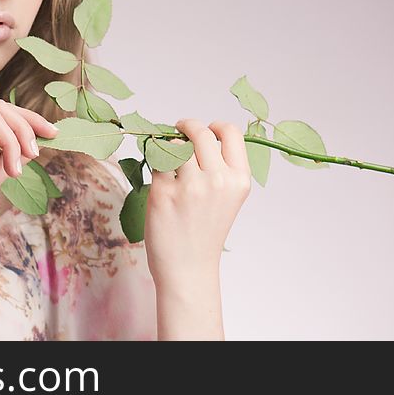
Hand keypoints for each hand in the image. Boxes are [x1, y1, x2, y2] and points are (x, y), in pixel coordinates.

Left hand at [144, 118, 251, 289]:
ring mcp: (190, 187)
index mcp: (239, 180)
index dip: (214, 126)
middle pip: (199, 133)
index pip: (230, 132)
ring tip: (166, 158)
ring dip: (167, 145)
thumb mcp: (228, 197)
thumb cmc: (205, 230)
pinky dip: (154, 164)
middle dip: (186, 127)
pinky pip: (154, 162)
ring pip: (174, 144)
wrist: (188, 268)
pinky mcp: (162, 194)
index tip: (203, 129)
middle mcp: (218, 181)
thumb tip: (193, 132)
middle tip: (176, 132)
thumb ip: (220, 166)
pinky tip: (159, 178)